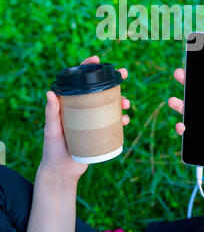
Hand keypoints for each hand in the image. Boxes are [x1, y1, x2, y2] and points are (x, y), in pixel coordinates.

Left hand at [38, 56, 129, 182]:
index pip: (79, 80)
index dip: (89, 67)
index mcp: (70, 102)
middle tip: (124, 75)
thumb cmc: (52, 148)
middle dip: (114, 81)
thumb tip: (49, 92)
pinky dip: (121, 119)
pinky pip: (113, 122)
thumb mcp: (51, 129)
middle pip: (100, 90)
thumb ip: (51, 112)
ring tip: (125, 104)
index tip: (98, 60)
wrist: (61, 171)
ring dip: (121, 100)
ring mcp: (92, 119)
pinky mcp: (100, 132)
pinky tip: (124, 120)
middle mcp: (82, 108)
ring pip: (110, 104)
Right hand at [168, 69, 203, 186]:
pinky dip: (182, 128)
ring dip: (179, 105)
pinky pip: (189, 133)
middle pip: (200, 96)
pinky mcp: (203, 142)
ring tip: (174, 101)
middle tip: (179, 74)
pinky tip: (182, 126)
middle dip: (187, 83)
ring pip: (190, 112)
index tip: (197, 63)